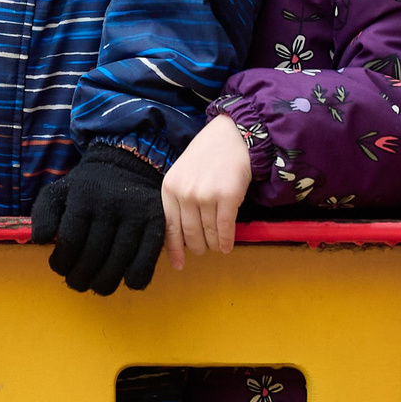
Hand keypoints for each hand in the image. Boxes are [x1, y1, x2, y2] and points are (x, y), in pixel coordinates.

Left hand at [29, 145, 165, 295]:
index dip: (61, 263)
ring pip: (119, 262)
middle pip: (93, 255)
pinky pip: (147, 261)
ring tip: (96, 286)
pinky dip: (136, 278)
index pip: (70, 241)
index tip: (59, 268)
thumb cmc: (87, 187)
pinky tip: (125, 280)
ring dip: (104, 284)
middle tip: (76, 283)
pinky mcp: (158, 223)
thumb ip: (43, 214)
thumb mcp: (59, 190)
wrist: (128, 165)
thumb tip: (41, 241)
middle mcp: (111, 204)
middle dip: (80, 278)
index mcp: (84, 195)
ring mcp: (137, 214)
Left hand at [162, 115, 252, 272]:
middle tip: (202, 250)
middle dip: (197, 247)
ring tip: (216, 247)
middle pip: (189, 234)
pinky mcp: (227, 197)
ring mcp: (205, 196)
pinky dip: (226, 241)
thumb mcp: (182, 174)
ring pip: (208, 233)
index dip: (174, 249)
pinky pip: (225, 228)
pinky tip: (227, 246)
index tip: (178, 264)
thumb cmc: (206, 156)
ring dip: (213, 245)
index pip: (168, 227)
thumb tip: (178, 232)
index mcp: (169, 188)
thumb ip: (178, 199)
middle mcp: (184, 194)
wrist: (232, 136)